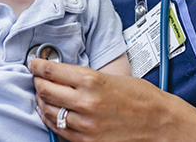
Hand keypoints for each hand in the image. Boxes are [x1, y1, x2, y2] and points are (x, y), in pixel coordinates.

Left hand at [30, 59, 195, 141]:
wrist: (161, 123)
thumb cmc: (143, 98)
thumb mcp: (113, 77)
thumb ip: (86, 76)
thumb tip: (63, 73)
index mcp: (92, 81)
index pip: (51, 71)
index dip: (37, 66)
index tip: (33, 63)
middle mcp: (85, 103)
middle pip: (45, 91)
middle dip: (37, 82)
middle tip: (37, 78)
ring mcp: (85, 125)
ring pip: (48, 112)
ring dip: (42, 102)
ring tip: (44, 96)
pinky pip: (59, 131)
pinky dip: (52, 120)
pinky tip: (54, 114)